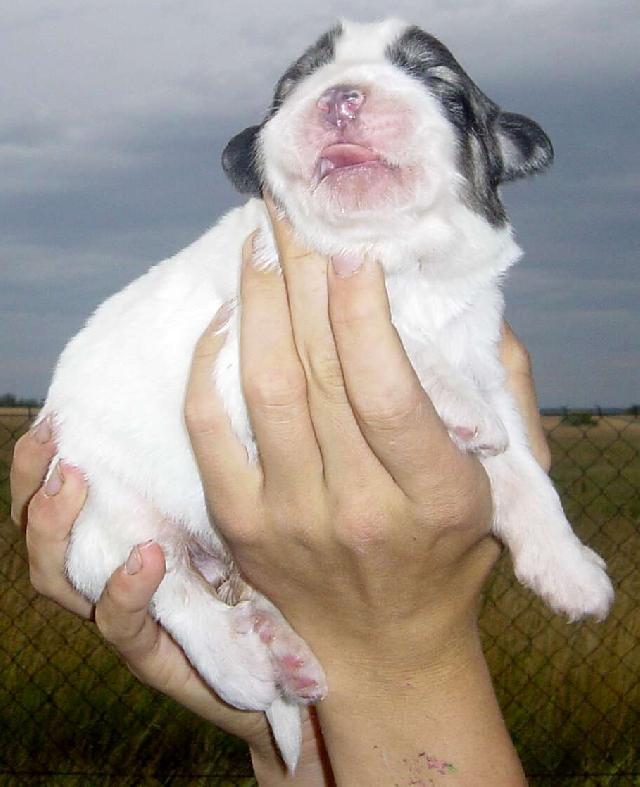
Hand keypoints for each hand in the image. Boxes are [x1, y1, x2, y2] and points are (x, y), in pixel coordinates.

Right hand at [9, 426, 330, 784]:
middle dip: (33, 488)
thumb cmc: (265, 578)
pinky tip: (146, 555)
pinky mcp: (155, 657)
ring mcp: (127, 618)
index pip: (61, 500)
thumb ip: (213, 475)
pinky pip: (121, 626)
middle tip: (49, 442)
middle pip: (42, 537)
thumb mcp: (236, 517)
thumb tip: (208, 398)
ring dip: (55, 531)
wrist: (298, 666)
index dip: (41, 463)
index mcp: (124, 539)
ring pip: (59, 582)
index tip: (53, 417)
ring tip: (72, 484)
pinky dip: (124, 590)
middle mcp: (112, 576)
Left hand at [185, 203, 534, 783]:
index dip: (364, 314)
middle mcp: (360, 511)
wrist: (383, 648)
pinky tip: (223, 318)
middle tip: (294, 213)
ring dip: (258, 307)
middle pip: (320, 374)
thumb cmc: (447, 556)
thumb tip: (465, 307)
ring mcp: (291, 522)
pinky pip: (210, 434)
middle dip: (304, 279)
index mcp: (437, 498)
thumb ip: (499, 397)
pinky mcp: (241, 527)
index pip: (388, 393)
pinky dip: (209, 368)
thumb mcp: (501, 490)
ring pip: (264, 392)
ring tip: (260, 245)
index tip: (350, 249)